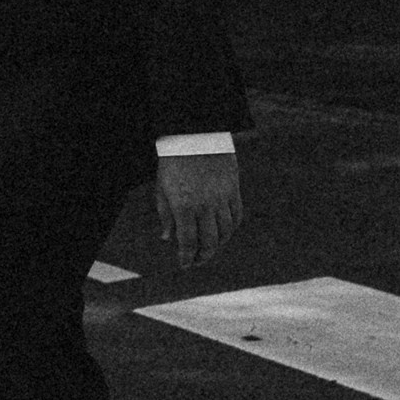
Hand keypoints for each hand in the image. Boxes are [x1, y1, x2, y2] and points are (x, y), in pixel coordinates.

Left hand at [155, 150, 239, 269]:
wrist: (196, 135)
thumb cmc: (173, 162)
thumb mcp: (162, 188)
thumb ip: (165, 215)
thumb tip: (168, 239)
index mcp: (183, 206)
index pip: (188, 242)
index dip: (186, 257)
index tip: (184, 265)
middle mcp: (205, 205)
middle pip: (209, 242)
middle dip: (203, 256)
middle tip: (197, 262)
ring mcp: (222, 198)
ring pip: (225, 232)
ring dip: (218, 245)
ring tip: (209, 249)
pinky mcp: (234, 190)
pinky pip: (236, 216)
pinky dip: (231, 229)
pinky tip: (223, 233)